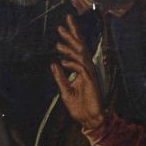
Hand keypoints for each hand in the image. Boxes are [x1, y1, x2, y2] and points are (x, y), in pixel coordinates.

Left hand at [50, 14, 104, 128]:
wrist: (88, 119)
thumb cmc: (79, 106)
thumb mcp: (65, 90)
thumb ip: (60, 76)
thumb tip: (54, 63)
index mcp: (81, 70)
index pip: (76, 50)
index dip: (71, 38)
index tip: (62, 27)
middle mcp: (87, 69)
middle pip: (81, 48)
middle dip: (72, 35)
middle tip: (61, 25)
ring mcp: (90, 74)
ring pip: (81, 56)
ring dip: (69, 49)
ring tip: (57, 44)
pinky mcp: (91, 81)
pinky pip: (82, 68)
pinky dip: (72, 64)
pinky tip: (63, 62)